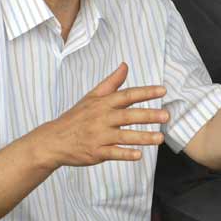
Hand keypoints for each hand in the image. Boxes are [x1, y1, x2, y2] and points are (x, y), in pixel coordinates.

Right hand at [36, 63, 168, 168]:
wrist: (54, 139)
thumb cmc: (76, 117)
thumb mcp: (92, 96)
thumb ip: (111, 82)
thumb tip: (125, 65)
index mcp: (103, 103)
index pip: (127, 95)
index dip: (146, 92)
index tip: (163, 90)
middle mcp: (102, 118)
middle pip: (128, 116)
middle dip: (148, 115)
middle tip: (166, 116)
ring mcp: (99, 136)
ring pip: (124, 136)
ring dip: (143, 137)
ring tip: (160, 138)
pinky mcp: (96, 152)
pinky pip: (113, 153)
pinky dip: (125, 154)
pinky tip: (139, 154)